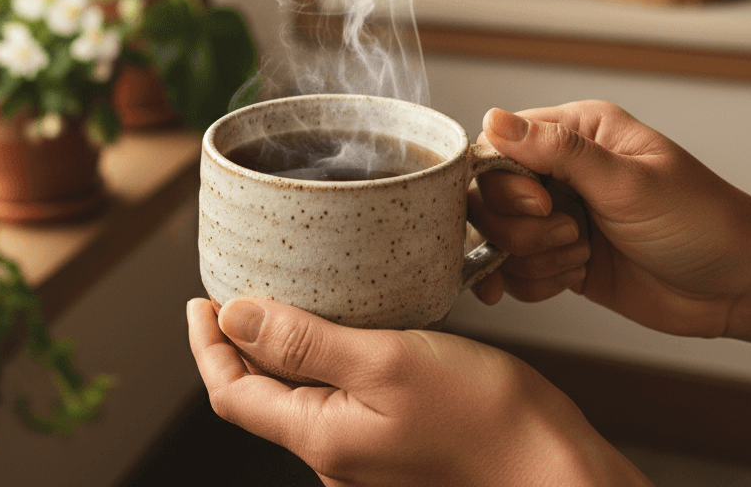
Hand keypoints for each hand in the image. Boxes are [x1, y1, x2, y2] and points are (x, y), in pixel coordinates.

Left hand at [187, 296, 651, 486]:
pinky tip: (339, 323)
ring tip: (279, 296)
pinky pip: (334, 393)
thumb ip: (303, 341)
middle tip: (234, 287)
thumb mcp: (383, 360)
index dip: (205, 344)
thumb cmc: (480, 415)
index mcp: (318, 435)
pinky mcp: (391, 437)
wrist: (552, 465)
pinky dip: (320, 355)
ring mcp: (362, 448)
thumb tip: (232, 317)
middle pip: (258, 393)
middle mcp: (332, 450)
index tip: (198, 299)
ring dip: (279, 345)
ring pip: (296, 392)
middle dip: (237, 342)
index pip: (230, 391)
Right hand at [469, 101, 750, 348]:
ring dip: (534, 256)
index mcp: (575, 134)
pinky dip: (536, 281)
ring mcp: (558, 216)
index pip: (498, 146)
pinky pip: (516, 271)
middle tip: (570, 234)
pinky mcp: (560, 258)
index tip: (544, 205)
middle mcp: (559, 172)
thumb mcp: (627, 182)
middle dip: (520, 227)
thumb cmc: (700, 222)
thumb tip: (493, 120)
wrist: (739, 288)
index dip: (506, 182)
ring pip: (499, 237)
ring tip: (580, 255)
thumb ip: (557, 151)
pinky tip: (571, 279)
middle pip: (490, 195)